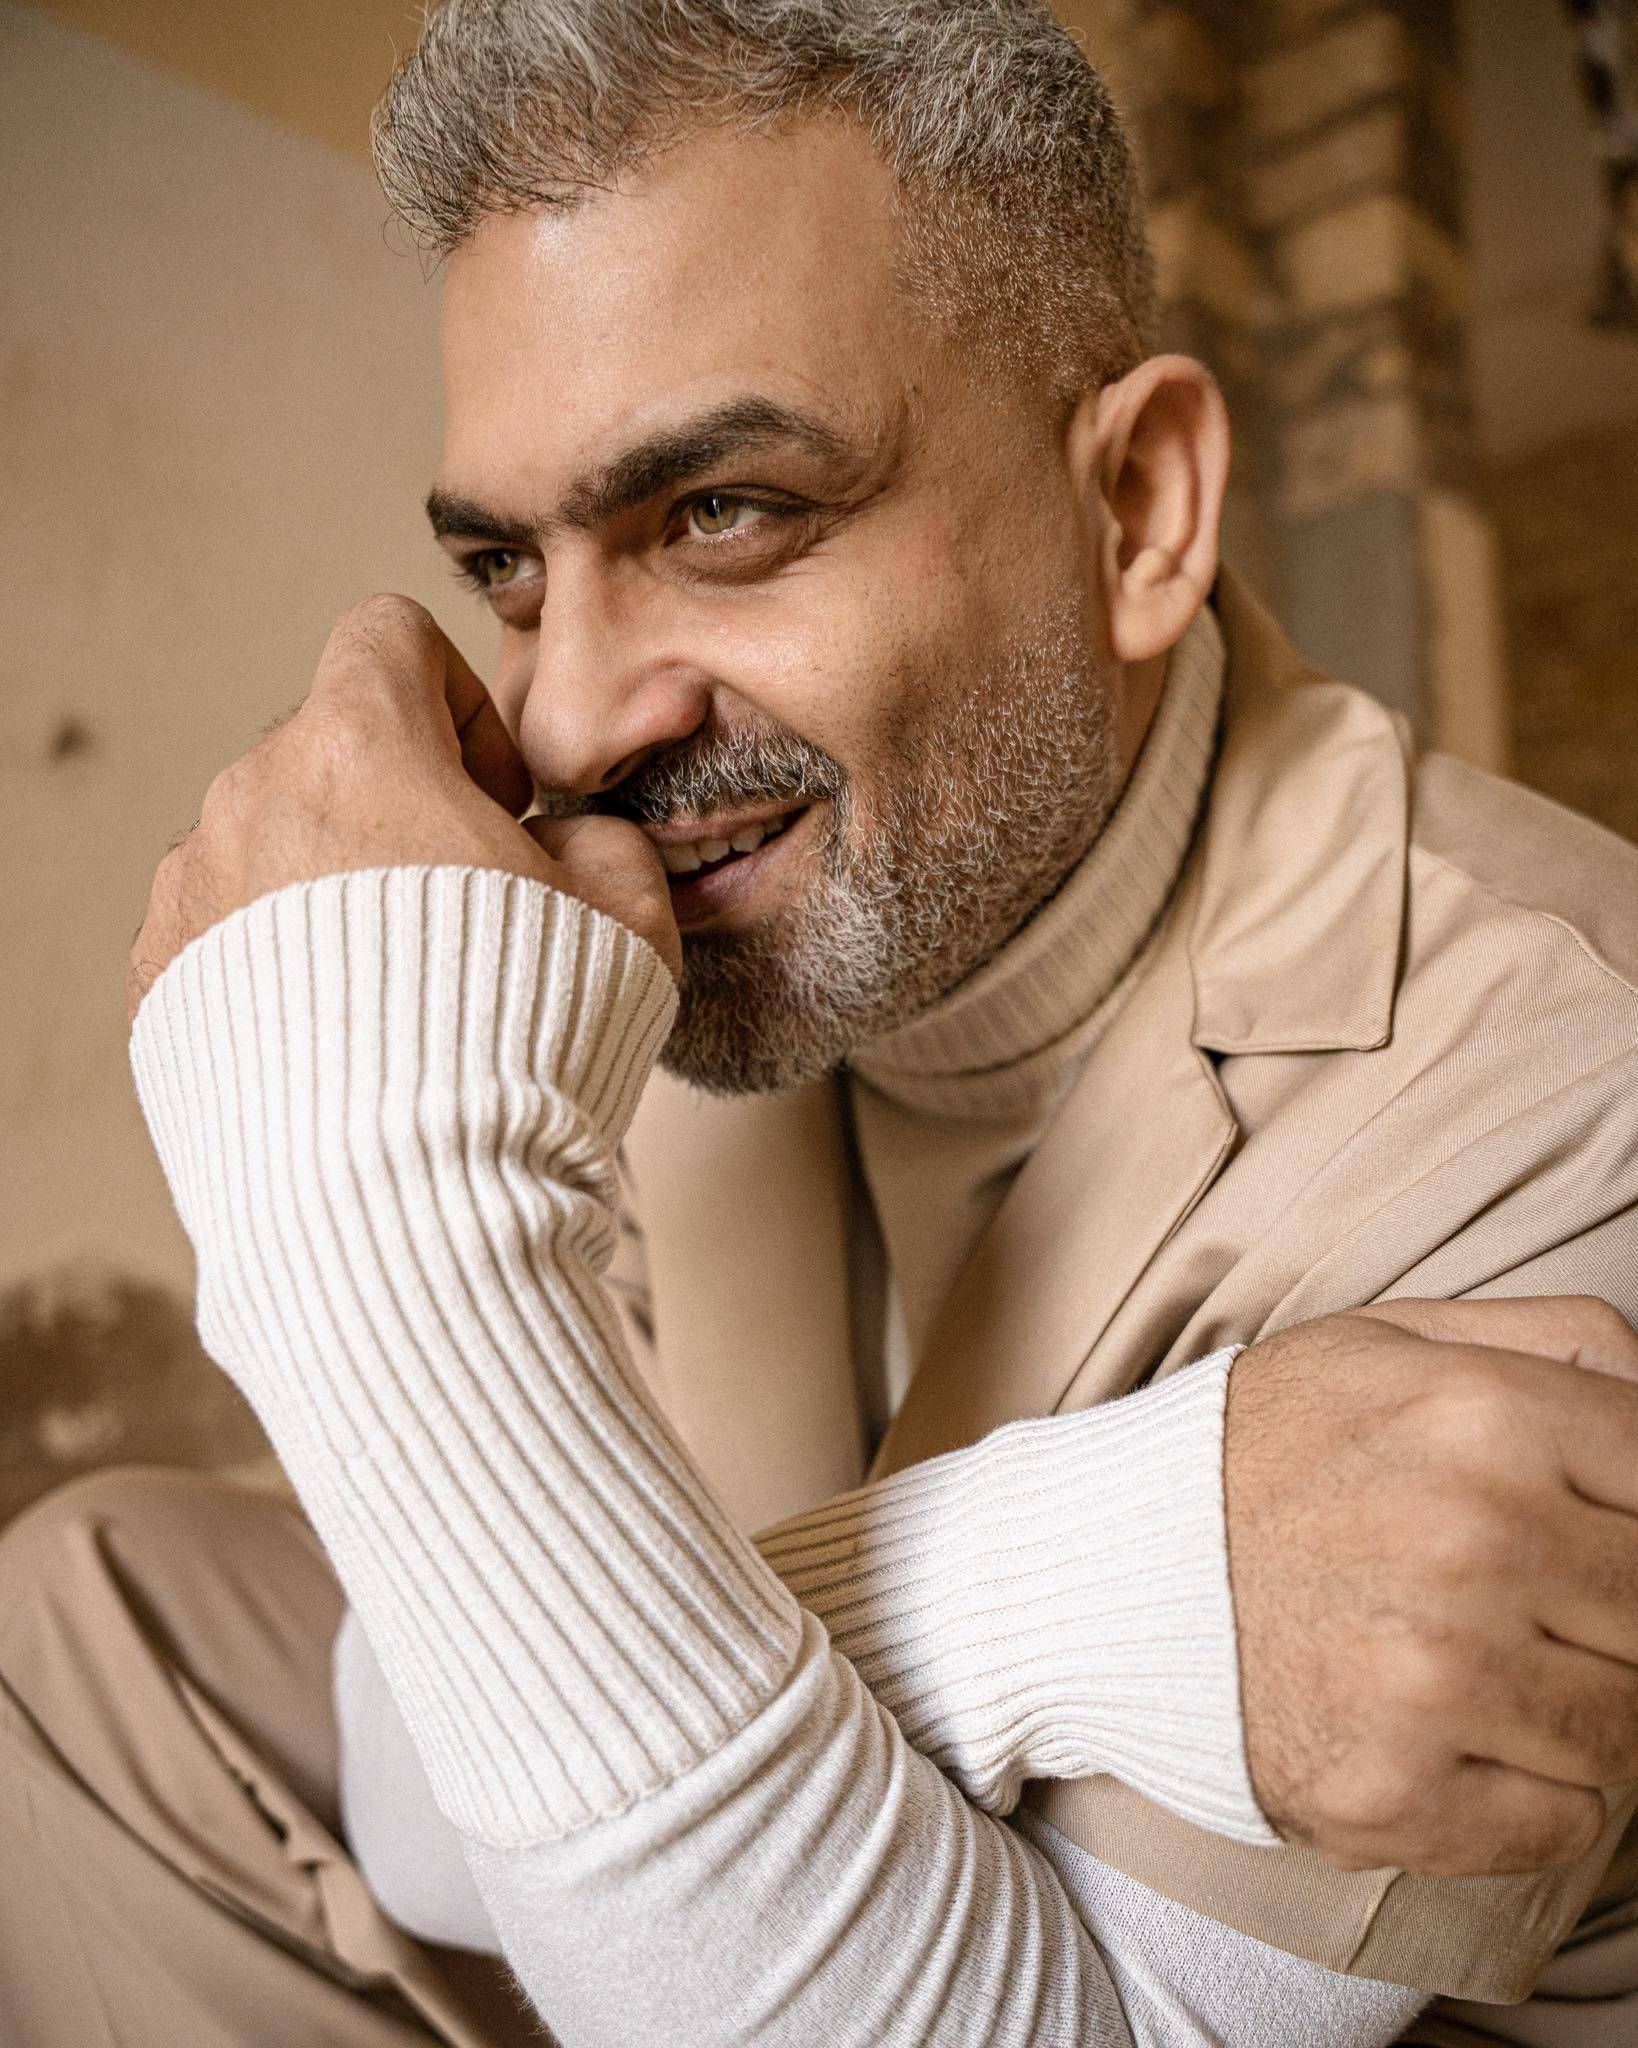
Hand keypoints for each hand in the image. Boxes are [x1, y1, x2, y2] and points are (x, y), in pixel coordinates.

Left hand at [127, 595, 679, 1022]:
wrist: (411, 1197)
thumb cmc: (521, 1045)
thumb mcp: (629, 911)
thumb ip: (600, 834)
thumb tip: (559, 844)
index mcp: (360, 747)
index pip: (389, 636)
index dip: (461, 704)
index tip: (496, 800)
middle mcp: (252, 799)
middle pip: (330, 751)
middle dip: (401, 811)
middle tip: (468, 913)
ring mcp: (191, 893)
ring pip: (272, 846)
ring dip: (334, 890)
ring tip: (401, 996)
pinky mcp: (159, 985)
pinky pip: (222, 935)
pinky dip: (276, 966)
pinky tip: (343, 1040)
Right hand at [1226, 1295, 1637, 1876]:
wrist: (1102, 1565)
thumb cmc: (1263, 1447)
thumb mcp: (1389, 1339)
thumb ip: (1551, 1338)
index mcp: (1483, 1415)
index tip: (1598, 1537)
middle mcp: (1471, 1541)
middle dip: (1613, 1615)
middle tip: (1535, 1604)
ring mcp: (1433, 1678)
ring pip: (1626, 1732)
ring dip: (1576, 1709)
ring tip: (1480, 1665)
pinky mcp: (1392, 1792)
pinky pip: (1565, 1825)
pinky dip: (1529, 1795)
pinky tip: (1448, 1734)